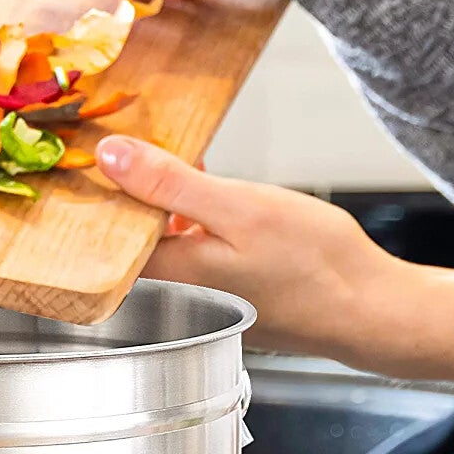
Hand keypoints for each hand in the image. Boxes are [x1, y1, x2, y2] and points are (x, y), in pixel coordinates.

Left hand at [94, 136, 453, 403]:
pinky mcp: (239, 292)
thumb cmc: (314, 265)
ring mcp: (212, 295)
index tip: (80, 156)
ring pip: (171, 242)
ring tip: (179, 158)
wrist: (373, 310)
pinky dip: (199, 220)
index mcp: (174, 274)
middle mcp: (185, 292)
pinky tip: (218, 190)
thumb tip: (110, 156)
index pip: (107, 239)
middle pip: (137, 239)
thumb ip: (171, 184)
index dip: (92, 197)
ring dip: (169, 203)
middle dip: (131, 193)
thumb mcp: (238, 207)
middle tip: (128, 142)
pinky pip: (201, 250)